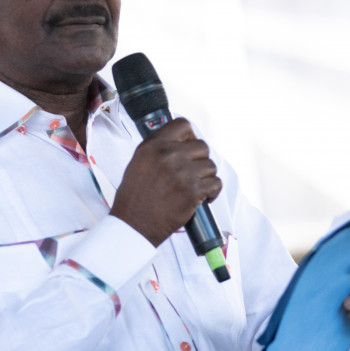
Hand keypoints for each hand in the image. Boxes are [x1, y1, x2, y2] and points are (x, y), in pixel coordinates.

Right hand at [110, 119, 221, 246]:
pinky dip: (212, 192)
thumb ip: (158, 149)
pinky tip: (201, 198)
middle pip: (202, 146)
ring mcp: (182, 173)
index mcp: (153, 146)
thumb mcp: (138, 162)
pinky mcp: (193, 191)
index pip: (183, 125)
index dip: (190, 137)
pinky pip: (216, 184)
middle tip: (192, 174)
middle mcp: (168, 155)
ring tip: (194, 188)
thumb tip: (181, 142)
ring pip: (210, 166)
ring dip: (206, 177)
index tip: (189, 147)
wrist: (134, 225)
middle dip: (200, 161)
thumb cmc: (134, 198)